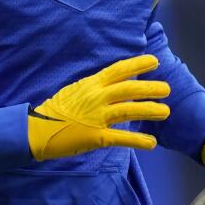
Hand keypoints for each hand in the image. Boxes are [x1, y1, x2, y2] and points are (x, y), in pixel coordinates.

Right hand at [28, 55, 170, 160]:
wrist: (37, 129)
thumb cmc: (55, 110)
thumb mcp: (75, 90)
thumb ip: (95, 88)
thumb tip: (114, 84)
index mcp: (91, 84)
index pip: (118, 70)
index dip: (137, 65)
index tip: (154, 61)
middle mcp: (96, 97)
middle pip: (128, 89)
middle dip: (149, 88)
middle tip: (167, 89)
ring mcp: (96, 117)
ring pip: (128, 110)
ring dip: (149, 110)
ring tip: (165, 111)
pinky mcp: (95, 136)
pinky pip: (120, 138)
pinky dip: (137, 140)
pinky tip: (151, 143)